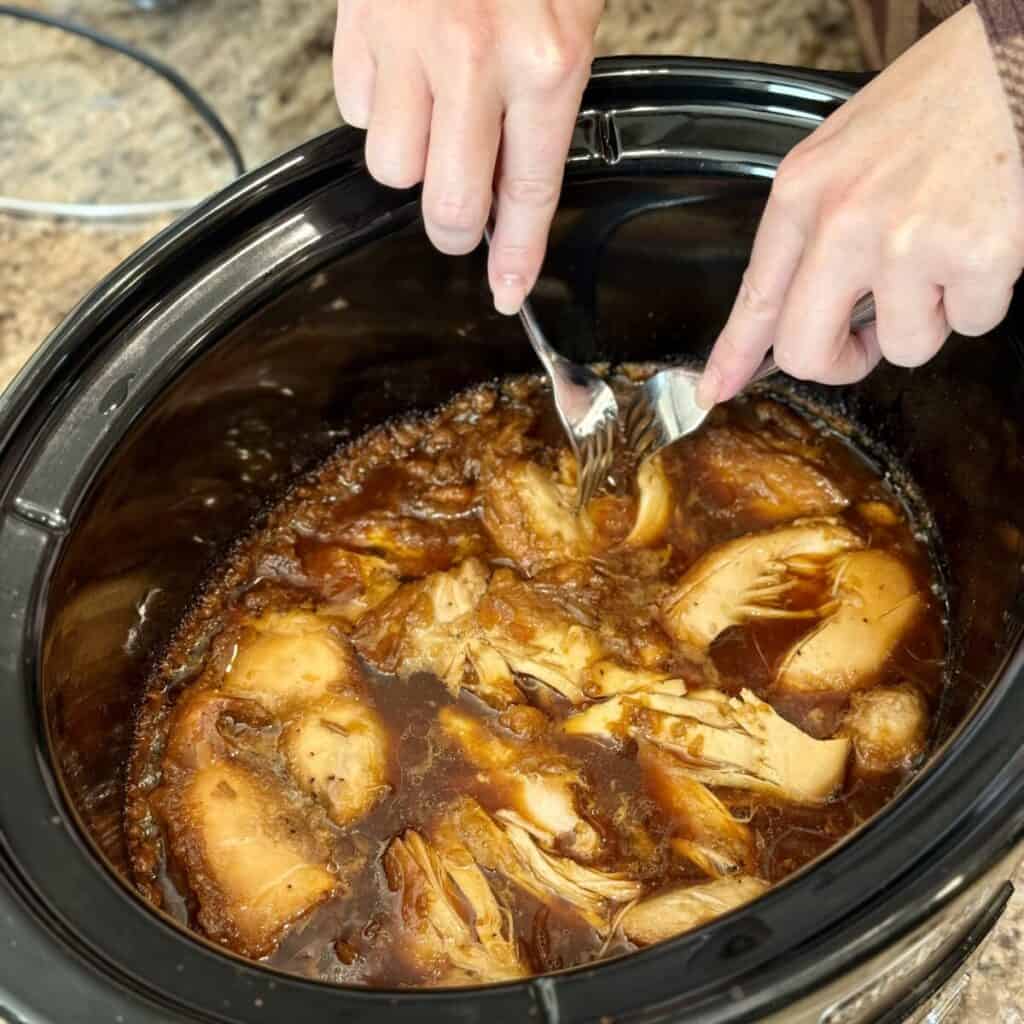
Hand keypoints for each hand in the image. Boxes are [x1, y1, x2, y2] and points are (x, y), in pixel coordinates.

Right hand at [333, 0, 603, 314]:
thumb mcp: (571, 12)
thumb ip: (546, 95)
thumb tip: (514, 177)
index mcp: (545, 61)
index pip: (529, 192)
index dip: (516, 255)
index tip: (508, 290)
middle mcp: (473, 58)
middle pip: (448, 204)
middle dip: (455, 228)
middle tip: (462, 213)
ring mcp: (408, 40)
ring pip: (391, 166)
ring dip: (410, 162)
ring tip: (432, 120)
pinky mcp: (358, 20)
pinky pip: (352, 107)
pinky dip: (373, 108)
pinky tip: (401, 78)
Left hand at [698, 5, 1023, 406]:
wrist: (1019, 55)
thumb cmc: (944, 97)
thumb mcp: (848, 150)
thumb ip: (816, 225)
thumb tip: (797, 302)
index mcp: (804, 191)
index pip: (755, 296)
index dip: (733, 355)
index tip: (716, 390)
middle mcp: (843, 221)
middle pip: (806, 352)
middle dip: (841, 362)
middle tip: (868, 340)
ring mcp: (907, 242)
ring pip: (904, 347)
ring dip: (931, 315)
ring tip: (949, 249)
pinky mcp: (975, 257)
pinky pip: (971, 323)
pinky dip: (984, 294)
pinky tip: (988, 237)